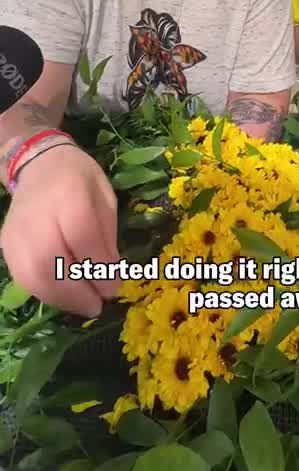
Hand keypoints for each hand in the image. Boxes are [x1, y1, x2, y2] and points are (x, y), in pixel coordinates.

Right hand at [0, 144, 119, 317]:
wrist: (40, 165)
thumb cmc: (79, 179)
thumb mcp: (104, 197)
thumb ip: (107, 234)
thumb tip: (111, 275)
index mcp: (68, 193)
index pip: (81, 236)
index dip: (98, 267)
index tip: (115, 288)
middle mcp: (37, 213)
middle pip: (50, 261)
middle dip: (78, 291)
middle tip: (98, 305)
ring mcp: (16, 230)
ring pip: (32, 275)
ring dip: (61, 299)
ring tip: (84, 305)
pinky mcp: (6, 244)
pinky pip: (22, 277)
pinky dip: (45, 293)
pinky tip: (65, 296)